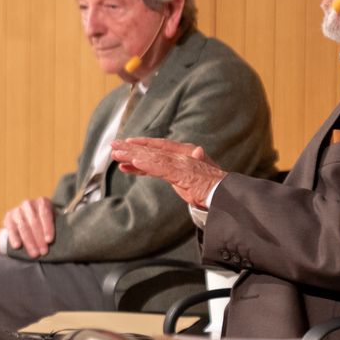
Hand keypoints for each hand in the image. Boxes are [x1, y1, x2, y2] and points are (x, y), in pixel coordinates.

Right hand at [3, 196, 55, 257]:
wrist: (27, 220)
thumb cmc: (45, 223)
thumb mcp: (52, 221)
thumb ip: (57, 226)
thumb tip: (65, 238)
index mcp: (42, 202)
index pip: (45, 214)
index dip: (47, 228)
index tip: (49, 241)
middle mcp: (29, 204)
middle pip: (34, 221)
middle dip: (39, 238)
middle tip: (43, 252)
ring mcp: (17, 210)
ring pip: (23, 226)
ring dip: (29, 241)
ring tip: (34, 254)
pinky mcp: (8, 217)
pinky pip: (11, 228)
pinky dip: (14, 237)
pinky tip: (17, 246)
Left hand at [110, 137, 226, 207]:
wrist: (227, 194)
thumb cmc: (208, 187)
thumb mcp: (185, 177)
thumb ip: (169, 170)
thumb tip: (150, 164)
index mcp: (184, 153)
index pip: (158, 148)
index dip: (141, 146)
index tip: (125, 145)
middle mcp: (182, 154)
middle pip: (151, 150)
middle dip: (130, 148)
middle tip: (112, 146)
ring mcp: (183, 162)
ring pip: (153, 157)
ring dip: (133, 155)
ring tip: (116, 154)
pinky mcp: (184, 173)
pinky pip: (161, 168)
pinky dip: (147, 165)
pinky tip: (133, 163)